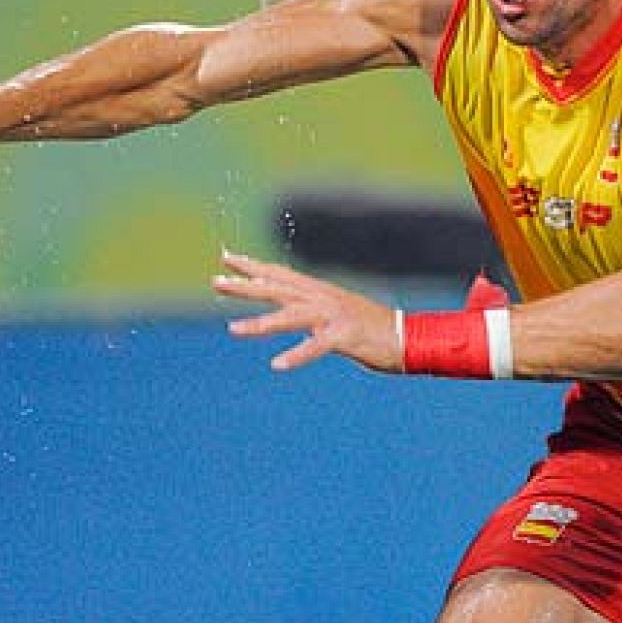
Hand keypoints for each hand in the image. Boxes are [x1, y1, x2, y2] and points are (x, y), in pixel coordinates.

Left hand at [216, 251, 403, 372]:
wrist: (406, 338)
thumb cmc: (368, 329)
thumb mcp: (333, 315)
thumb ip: (309, 313)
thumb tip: (286, 313)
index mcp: (319, 292)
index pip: (279, 275)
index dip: (252, 266)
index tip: (225, 258)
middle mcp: (323, 298)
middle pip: (278, 289)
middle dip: (245, 286)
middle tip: (215, 282)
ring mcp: (334, 316)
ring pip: (291, 317)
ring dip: (262, 323)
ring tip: (233, 330)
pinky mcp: (345, 336)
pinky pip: (317, 346)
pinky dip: (298, 355)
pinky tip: (278, 365)